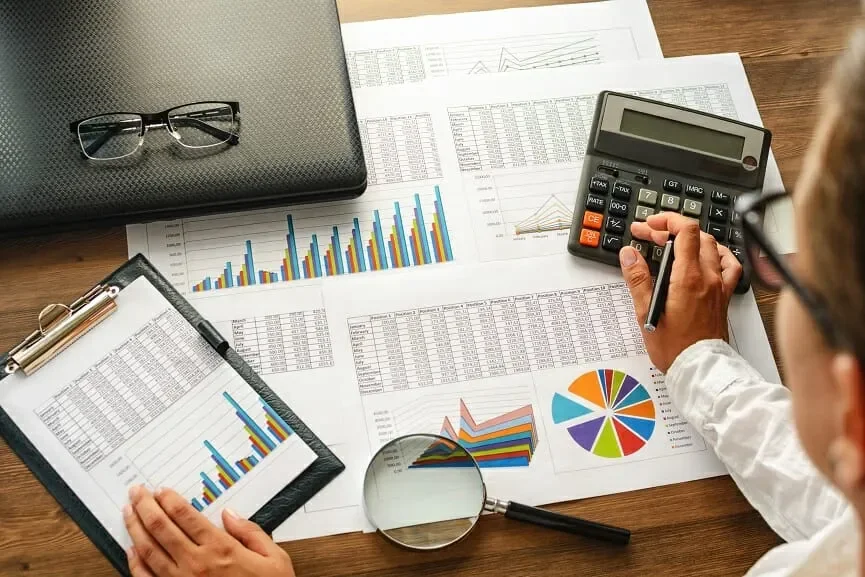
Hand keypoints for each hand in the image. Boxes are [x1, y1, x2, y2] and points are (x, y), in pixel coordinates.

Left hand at [124, 485, 295, 576]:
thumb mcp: (274, 559)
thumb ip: (251, 533)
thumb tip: (230, 514)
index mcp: (221, 548)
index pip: (186, 516)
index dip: (170, 500)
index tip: (160, 489)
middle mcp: (196, 563)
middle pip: (162, 528)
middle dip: (146, 506)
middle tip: (136, 491)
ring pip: (149, 550)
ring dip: (135, 528)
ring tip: (128, 512)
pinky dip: (135, 563)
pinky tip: (130, 550)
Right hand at [619, 213, 741, 371]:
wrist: (699, 369)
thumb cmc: (675, 347)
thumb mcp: (646, 312)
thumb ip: (638, 279)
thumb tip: (630, 254)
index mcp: (688, 278)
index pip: (685, 231)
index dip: (666, 221)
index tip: (649, 226)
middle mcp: (708, 278)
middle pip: (696, 235)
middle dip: (671, 229)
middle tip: (650, 236)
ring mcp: (719, 285)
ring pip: (712, 246)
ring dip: (692, 239)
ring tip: (673, 244)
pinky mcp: (723, 295)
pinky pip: (729, 265)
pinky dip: (717, 254)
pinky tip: (707, 257)